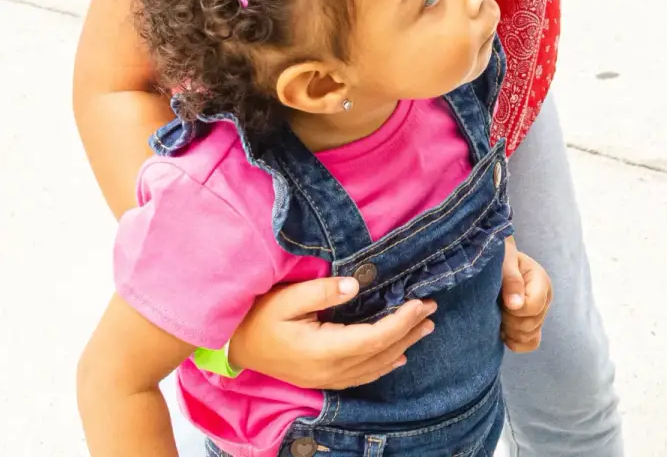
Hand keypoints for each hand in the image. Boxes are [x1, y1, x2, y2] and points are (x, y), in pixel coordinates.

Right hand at [229, 277, 434, 389]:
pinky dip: (383, 365)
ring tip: (424, 328)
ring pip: (374, 366)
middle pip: (380, 352)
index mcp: (324, 349)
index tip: (420, 302)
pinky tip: (398, 357)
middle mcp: (330, 369)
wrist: (234, 346)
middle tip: (431, 310)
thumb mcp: (287, 298)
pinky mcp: (322, 379)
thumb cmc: (259, 318)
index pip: (375, 337)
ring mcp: (326, 379)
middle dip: (409, 330)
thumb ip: (322, 292)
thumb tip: (356, 286)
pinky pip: (362, 376)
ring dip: (402, 346)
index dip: (401, 321)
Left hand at [500, 240, 552, 353]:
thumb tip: (516, 305)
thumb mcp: (504, 261)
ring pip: (530, 336)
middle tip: (497, 306)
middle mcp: (545, 299)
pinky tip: (503, 331)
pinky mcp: (533, 325)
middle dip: (510, 320)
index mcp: (541, 281)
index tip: (501, 300)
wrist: (496, 262)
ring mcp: (540, 314)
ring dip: (510, 330)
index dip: (514, 310)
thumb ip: (511, 280)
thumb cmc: (499, 259)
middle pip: (531, 325)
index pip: (533, 307)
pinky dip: (515, 342)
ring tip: (498, 315)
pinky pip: (531, 344)